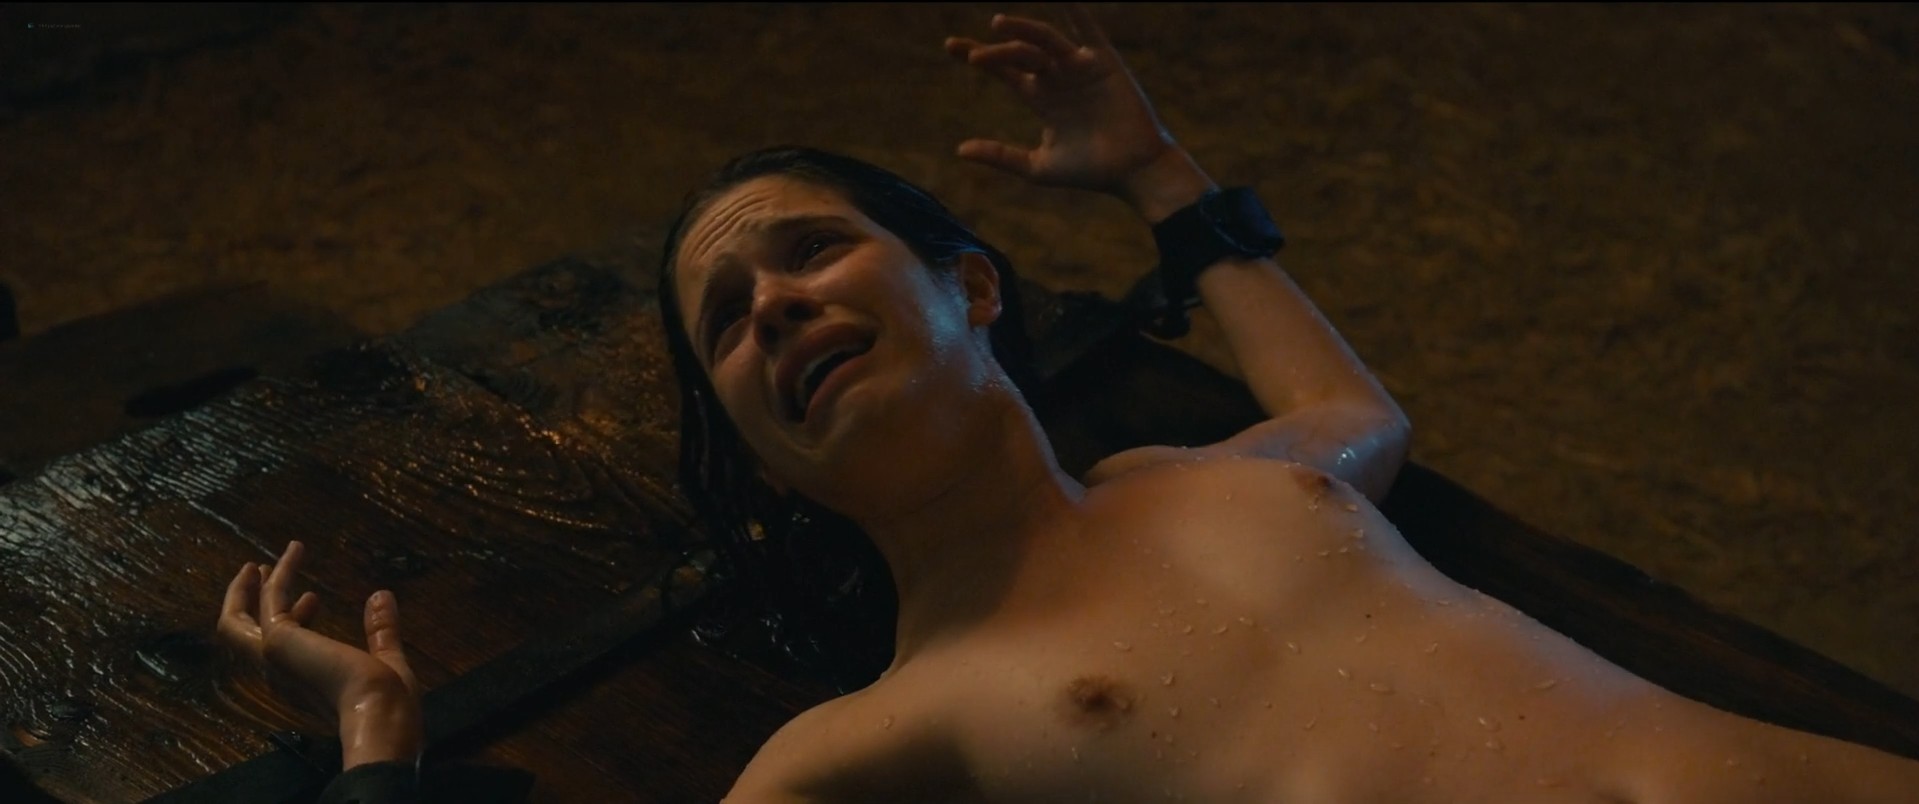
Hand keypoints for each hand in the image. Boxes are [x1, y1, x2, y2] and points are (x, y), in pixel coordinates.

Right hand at [217, 540, 423, 767]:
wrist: (380, 714)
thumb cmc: (389, 700)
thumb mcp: (387, 657)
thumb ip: (382, 630)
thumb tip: (381, 597)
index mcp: (304, 685)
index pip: (287, 649)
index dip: (298, 619)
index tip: (315, 597)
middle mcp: (280, 675)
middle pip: (246, 636)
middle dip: (251, 602)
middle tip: (261, 570)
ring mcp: (273, 660)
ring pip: (238, 622)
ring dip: (245, 589)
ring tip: (259, 561)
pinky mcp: (276, 643)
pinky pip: (266, 602)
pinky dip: (279, 575)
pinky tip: (296, 552)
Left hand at [946, 5, 1182, 199]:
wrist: (1131, 171)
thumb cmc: (1089, 171)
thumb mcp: (1037, 166)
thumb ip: (1000, 155)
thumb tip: (959, 150)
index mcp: (1042, 97)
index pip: (1004, 70)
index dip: (978, 56)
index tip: (950, 46)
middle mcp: (1057, 77)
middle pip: (1018, 53)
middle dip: (994, 52)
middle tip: (972, 57)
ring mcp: (1079, 67)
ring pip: (1044, 40)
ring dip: (1021, 29)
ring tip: (998, 24)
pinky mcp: (1103, 62)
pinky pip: (1087, 30)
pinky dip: (1076, 10)